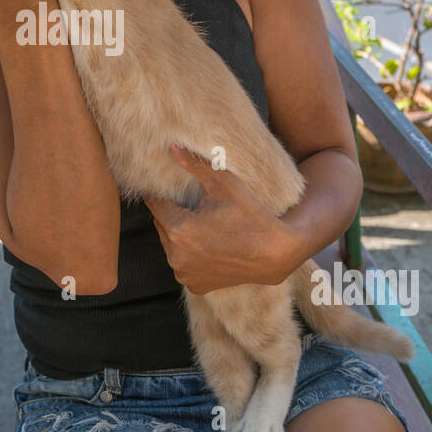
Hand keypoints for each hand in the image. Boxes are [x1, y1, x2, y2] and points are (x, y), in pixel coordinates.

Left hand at [142, 143, 288, 294]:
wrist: (276, 253)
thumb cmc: (251, 215)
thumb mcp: (223, 184)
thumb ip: (194, 165)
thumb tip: (170, 146)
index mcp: (179, 230)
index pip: (155, 205)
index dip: (161, 194)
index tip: (168, 188)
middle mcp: (176, 256)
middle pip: (161, 225)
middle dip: (172, 214)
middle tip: (193, 206)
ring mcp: (184, 274)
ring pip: (170, 245)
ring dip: (179, 234)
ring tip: (203, 224)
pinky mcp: (194, 285)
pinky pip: (182, 263)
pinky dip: (189, 254)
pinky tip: (208, 245)